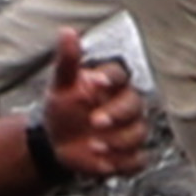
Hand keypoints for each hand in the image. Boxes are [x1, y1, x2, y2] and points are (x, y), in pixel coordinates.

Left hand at [40, 30, 149, 180]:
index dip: (110, 79)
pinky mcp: (129, 154)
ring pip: (139, 132)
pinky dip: (124, 163)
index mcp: (110, 83)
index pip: (119, 75)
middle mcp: (124, 103)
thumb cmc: (63, 108)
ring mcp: (128, 129)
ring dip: (118, 141)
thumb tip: (67, 32)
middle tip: (95, 122)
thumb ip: (67, 60)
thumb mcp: (60, 85)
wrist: (56, 142)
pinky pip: (138, 159)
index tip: (95, 83)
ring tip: (94, 146)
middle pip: (134, 104)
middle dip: (117, 114)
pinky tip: (106, 163)